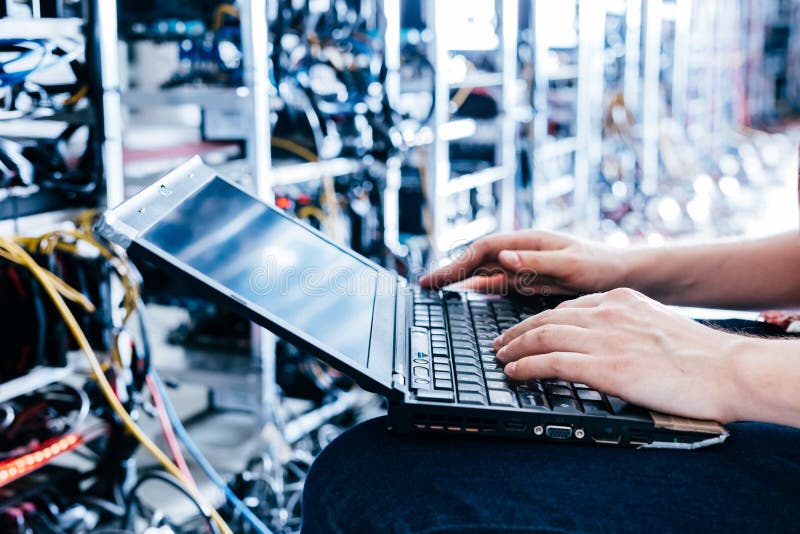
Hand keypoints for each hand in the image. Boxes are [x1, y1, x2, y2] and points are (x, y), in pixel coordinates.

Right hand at [419, 230, 628, 295]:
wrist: (625, 273)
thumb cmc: (601, 265)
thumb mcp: (570, 265)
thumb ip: (535, 262)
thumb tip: (500, 258)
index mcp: (528, 242)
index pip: (484, 250)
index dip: (458, 262)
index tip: (438, 278)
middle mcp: (522, 251)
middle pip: (477, 258)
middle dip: (450, 270)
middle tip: (424, 284)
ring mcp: (524, 265)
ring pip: (484, 270)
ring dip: (460, 277)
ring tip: (436, 288)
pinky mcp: (530, 279)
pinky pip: (498, 282)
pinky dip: (478, 286)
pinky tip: (466, 293)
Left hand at [493, 288, 743, 422]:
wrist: (727, 369)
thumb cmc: (698, 355)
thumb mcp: (654, 325)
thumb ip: (625, 327)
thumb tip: (607, 344)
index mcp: (619, 300)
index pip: (566, 307)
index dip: (538, 320)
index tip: (526, 330)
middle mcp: (606, 313)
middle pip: (546, 319)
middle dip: (517, 332)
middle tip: (501, 344)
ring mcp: (604, 339)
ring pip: (542, 337)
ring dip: (515, 348)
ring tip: (501, 358)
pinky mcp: (605, 367)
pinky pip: (552, 363)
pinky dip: (527, 367)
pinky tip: (515, 373)